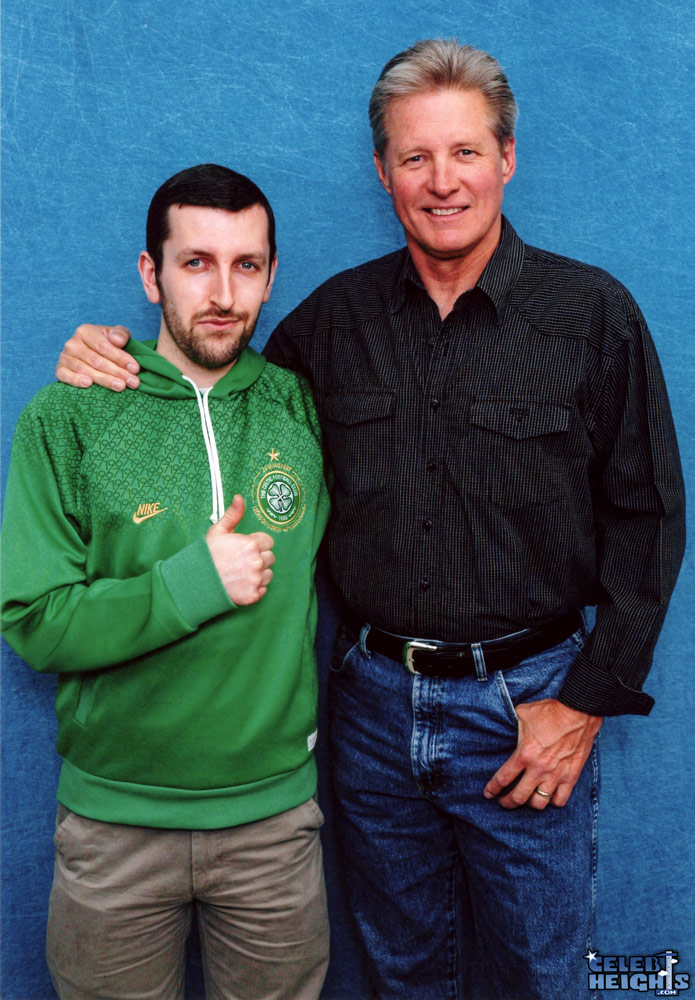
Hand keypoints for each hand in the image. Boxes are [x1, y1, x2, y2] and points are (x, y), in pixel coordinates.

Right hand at [56, 324, 138, 390]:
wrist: (91, 354)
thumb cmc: (107, 344)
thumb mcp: (117, 335)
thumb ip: (120, 334)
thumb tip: (117, 341)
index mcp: (85, 331)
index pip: (104, 347)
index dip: (121, 358)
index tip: (135, 368)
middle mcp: (72, 343)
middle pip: (97, 361)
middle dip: (117, 372)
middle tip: (133, 382)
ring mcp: (65, 357)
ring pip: (86, 370)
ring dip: (105, 380)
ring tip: (121, 387)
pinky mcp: (60, 370)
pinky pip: (65, 376)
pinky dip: (76, 380)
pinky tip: (89, 384)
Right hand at [205, 495, 274, 604]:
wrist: (196, 582)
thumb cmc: (207, 556)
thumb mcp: (218, 531)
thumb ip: (233, 514)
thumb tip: (239, 498)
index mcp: (251, 544)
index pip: (268, 541)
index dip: (257, 544)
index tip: (245, 548)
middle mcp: (257, 561)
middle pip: (270, 557)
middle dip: (259, 558)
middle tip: (241, 561)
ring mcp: (256, 579)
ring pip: (268, 574)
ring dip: (259, 573)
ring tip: (240, 573)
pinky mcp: (254, 595)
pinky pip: (263, 589)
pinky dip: (255, 588)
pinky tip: (241, 583)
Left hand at [483, 698, 601, 809]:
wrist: (578, 712)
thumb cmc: (550, 711)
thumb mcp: (523, 713)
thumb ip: (512, 724)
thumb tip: (503, 724)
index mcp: (524, 754)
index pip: (503, 779)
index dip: (493, 789)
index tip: (488, 794)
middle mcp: (538, 768)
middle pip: (519, 797)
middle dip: (507, 802)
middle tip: (503, 802)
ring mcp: (556, 775)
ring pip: (539, 803)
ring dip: (529, 804)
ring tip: (526, 800)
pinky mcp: (571, 777)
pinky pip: (560, 800)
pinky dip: (553, 801)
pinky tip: (548, 796)